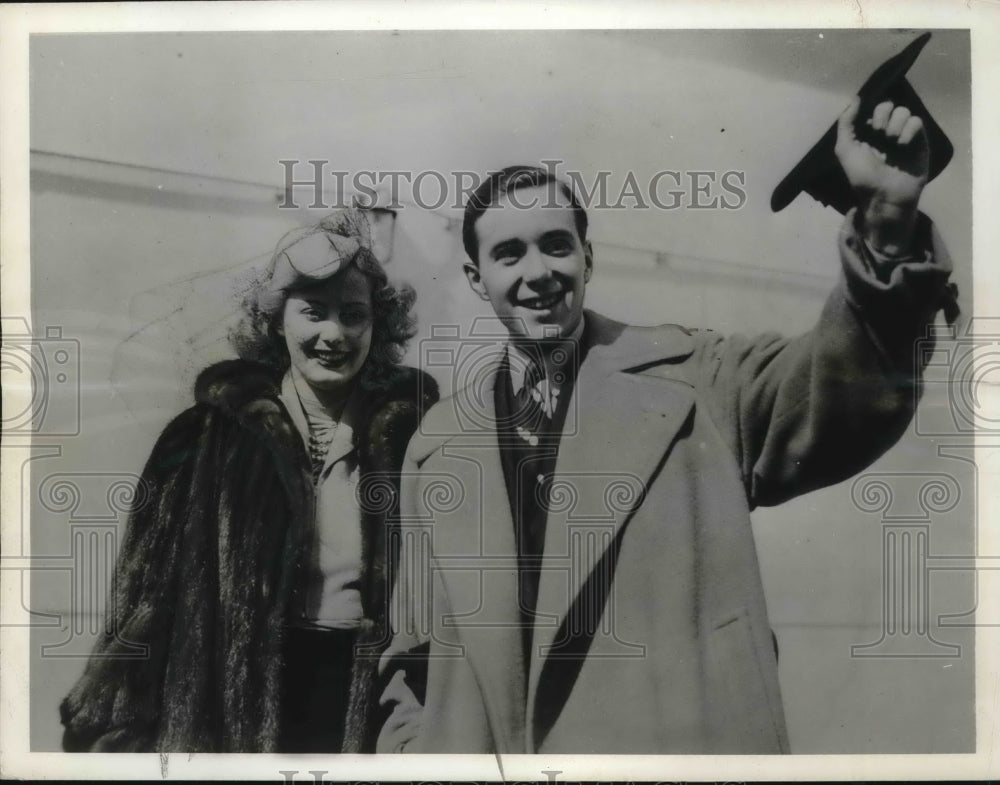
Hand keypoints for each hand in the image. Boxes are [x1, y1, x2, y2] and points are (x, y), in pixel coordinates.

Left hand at [835, 96, 928, 254]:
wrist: (886, 196)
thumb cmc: (863, 176)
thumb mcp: (845, 149)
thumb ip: (846, 123)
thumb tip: (856, 98)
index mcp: (866, 133)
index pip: (870, 108)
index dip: (868, 113)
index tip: (867, 127)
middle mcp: (884, 132)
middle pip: (888, 105)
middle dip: (882, 115)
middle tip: (879, 133)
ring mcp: (902, 135)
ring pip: (903, 111)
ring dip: (896, 123)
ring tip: (892, 141)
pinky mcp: (919, 141)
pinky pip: (917, 121)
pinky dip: (909, 129)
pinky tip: (903, 143)